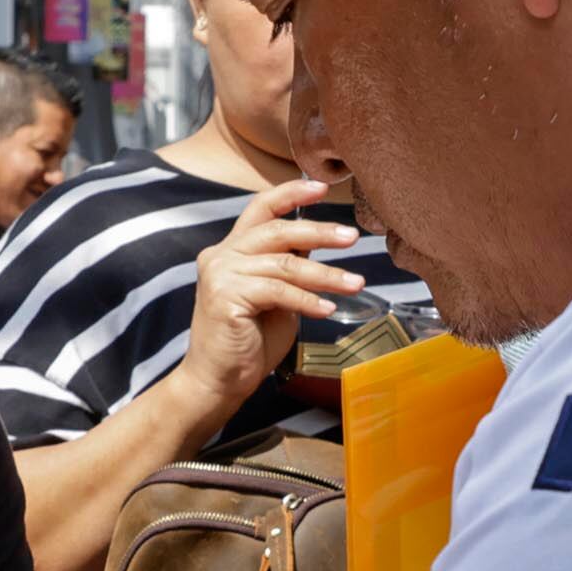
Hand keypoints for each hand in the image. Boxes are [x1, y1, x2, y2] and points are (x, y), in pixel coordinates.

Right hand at [170, 181, 366, 428]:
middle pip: (276, 230)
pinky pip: (278, 291)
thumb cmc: (248, 342)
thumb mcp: (275, 296)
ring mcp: (220, 274)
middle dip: (319, 231)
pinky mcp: (225, 297)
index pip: (260, 209)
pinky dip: (308, 300)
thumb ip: (287, 266)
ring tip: (355, 283)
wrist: (217, 382)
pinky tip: (328, 310)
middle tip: (352, 238)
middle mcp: (221, 256)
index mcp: (231, 250)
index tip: (322, 188)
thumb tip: (317, 240)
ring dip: (325, 274)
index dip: (291, 194)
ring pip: (284, 263)